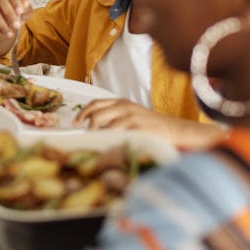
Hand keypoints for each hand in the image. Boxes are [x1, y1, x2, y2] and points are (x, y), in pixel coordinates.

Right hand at [0, 0, 30, 56]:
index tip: (20, 11)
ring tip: (11, 32)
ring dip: (2, 23)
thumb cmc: (19, 12)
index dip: (15, 0)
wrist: (8, 20)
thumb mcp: (26, 11)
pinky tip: (4, 33)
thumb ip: (27, 8)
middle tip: (16, 25)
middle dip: (9, 14)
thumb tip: (24, 4)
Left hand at [75, 98, 223, 149]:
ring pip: (105, 125)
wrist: (174, 130)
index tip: (75, 123)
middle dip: (87, 126)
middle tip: (85, 136)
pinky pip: (118, 134)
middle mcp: (125, 107)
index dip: (83, 113)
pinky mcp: (138, 127)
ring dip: (97, 136)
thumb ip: (113, 118)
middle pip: (97, 114)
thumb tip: (92, 128)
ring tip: (96, 144)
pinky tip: (109, 147)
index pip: (95, 103)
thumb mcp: (130, 116)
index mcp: (121, 102)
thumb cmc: (150, 126)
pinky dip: (110, 141)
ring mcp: (132, 117)